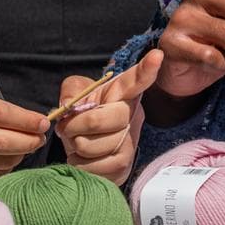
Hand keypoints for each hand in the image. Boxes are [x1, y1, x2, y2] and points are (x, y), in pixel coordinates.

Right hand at [0, 84, 48, 183]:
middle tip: (41, 137)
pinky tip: (8, 158)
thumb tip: (25, 120)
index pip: (1, 114)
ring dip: (20, 155)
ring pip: (0, 162)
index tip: (44, 122)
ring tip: (25, 146)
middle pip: (4, 143)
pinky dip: (5, 167)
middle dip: (30, 141)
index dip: (27, 121)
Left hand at [56, 50, 162, 185]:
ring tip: (77, 141)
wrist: (85, 142)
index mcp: (122, 92)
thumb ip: (71, 91)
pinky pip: (94, 168)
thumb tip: (69, 106)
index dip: (147, 69)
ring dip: (75, 146)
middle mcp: (131, 115)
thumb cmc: (82, 113)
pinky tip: (83, 158)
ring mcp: (130, 142)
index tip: (157, 56)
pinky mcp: (124, 166)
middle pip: (100, 120)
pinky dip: (79, 164)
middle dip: (74, 125)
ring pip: (94, 146)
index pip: (136, 80)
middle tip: (66, 127)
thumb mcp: (75, 93)